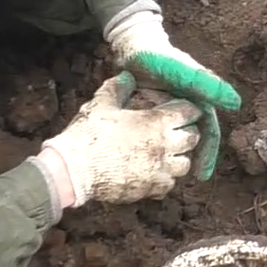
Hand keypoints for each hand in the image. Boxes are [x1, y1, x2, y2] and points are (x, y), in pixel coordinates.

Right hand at [39, 74, 202, 207]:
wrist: (74, 170)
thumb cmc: (88, 134)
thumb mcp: (101, 103)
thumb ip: (118, 87)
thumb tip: (128, 77)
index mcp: (155, 122)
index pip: (188, 113)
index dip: (189, 110)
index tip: (186, 109)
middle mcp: (163, 146)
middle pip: (192, 139)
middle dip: (189, 133)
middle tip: (179, 130)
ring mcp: (159, 171)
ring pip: (185, 165)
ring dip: (180, 158)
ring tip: (169, 154)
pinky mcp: (150, 189)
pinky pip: (169, 185)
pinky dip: (166, 178)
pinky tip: (155, 173)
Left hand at [104, 7, 240, 180]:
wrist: (133, 45)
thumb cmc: (161, 58)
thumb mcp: (186, 74)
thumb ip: (210, 86)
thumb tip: (236, 104)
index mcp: (200, 99)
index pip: (208, 133)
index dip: (207, 155)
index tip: (202, 175)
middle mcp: (187, 105)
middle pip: (192, 138)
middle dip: (190, 158)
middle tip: (182, 179)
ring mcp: (169, 107)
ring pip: (175, 136)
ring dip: (173, 153)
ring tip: (166, 173)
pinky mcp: (152, 108)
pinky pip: (157, 132)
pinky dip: (156, 145)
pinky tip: (148, 158)